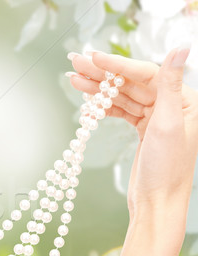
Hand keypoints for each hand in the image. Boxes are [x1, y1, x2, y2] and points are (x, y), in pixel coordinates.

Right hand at [67, 47, 197, 221]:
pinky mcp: (143, 129)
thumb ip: (170, 84)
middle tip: (76, 63)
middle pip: (131, 82)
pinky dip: (103, 106)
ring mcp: (156, 117)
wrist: (157, 203)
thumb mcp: (169, 124)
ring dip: (98, 88)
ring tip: (74, 80)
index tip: (93, 58)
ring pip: (123, 95)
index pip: (146, 73)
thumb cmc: (167, 169)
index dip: (117, 64)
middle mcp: (172, 105)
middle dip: (102, 73)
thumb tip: (182, 47)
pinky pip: (121, 110)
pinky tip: (88, 102)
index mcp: (184, 100)